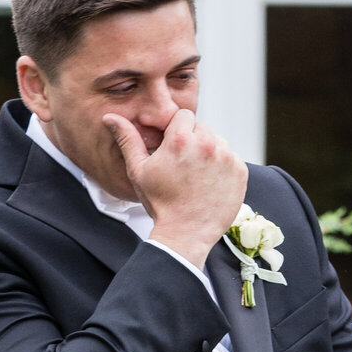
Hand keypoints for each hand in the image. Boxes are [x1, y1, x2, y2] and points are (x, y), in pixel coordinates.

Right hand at [103, 109, 247, 267]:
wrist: (185, 235)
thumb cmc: (161, 205)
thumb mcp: (139, 170)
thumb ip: (128, 139)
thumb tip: (110, 118)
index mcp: (181, 139)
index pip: (183, 116)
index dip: (177, 131)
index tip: (174, 149)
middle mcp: (207, 144)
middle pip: (202, 127)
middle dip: (193, 141)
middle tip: (185, 166)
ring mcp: (226, 158)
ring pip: (218, 142)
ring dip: (209, 153)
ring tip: (197, 176)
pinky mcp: (240, 172)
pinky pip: (232, 158)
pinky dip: (223, 167)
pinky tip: (210, 183)